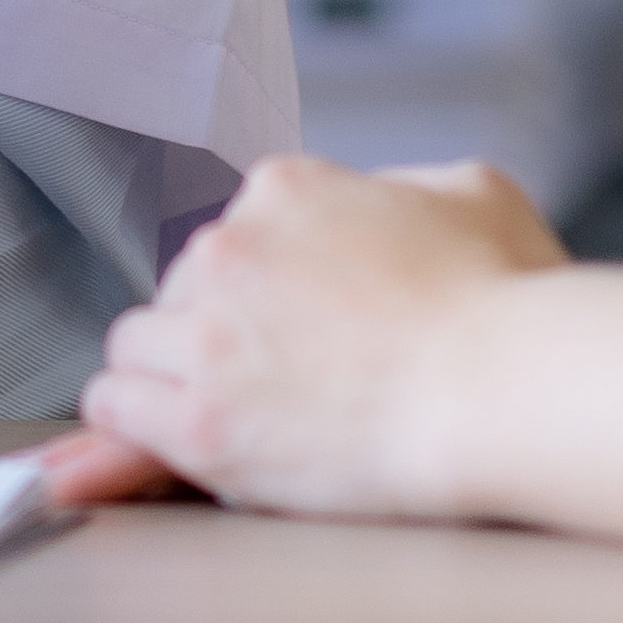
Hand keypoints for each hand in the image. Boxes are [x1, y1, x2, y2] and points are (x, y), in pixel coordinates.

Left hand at [58, 156, 569, 519]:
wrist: (503, 392)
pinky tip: (168, 435)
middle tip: (275, 378)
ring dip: (168, 374)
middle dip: (217, 330)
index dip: (262, 287)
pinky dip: (132, 423)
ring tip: (222, 409)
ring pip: (136, 344)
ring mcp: (208, 338)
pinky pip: (115, 406)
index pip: (235, 234)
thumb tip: (378, 200)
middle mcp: (228, 250)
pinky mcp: (201, 423)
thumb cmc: (507, 300)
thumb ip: (402, 187)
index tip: (294, 326)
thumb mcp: (472, 193)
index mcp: (283, 191)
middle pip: (181, 290)